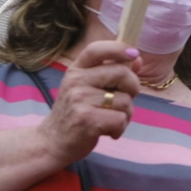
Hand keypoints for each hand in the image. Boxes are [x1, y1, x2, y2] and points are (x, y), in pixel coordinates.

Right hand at [38, 41, 142, 165]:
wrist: (53, 141)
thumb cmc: (76, 112)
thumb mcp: (88, 88)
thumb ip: (112, 73)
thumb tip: (137, 59)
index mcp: (76, 70)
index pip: (97, 49)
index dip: (119, 48)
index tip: (134, 54)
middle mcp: (76, 81)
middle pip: (122, 73)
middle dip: (133, 88)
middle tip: (123, 102)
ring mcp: (80, 99)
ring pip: (125, 100)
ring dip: (126, 114)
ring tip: (110, 120)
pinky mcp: (86, 119)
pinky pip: (120, 119)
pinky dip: (120, 128)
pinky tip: (108, 132)